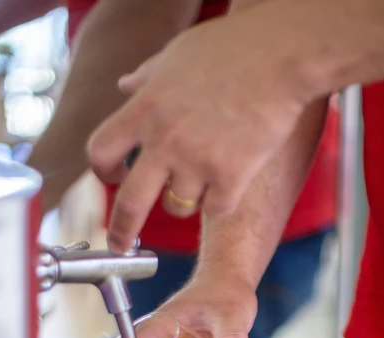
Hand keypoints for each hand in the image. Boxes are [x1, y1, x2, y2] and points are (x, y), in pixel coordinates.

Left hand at [87, 3, 309, 252]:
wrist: (282, 55)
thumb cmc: (234, 47)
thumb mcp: (177, 55)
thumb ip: (147, 77)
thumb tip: (125, 86)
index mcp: (144, 109)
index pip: (101, 152)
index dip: (103, 172)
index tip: (113, 179)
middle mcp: (165, 141)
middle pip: (129, 204)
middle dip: (120, 231)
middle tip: (119, 244)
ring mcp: (197, 163)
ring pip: (178, 207)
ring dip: (188, 198)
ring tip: (207, 173)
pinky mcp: (231, 178)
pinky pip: (217, 208)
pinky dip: (223, 200)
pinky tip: (234, 176)